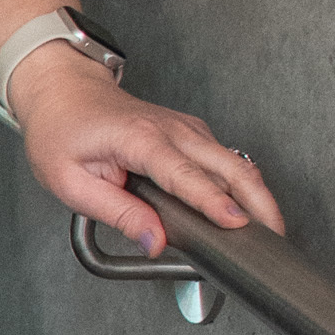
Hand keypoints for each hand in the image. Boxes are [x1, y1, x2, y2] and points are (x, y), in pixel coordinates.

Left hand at [8, 45, 286, 256]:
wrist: (65, 94)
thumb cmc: (61, 132)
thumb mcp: (70, 182)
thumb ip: (116, 213)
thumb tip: (153, 241)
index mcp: (141, 140)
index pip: (186, 176)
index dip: (214, 202)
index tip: (236, 223)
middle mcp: (173, 130)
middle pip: (231, 167)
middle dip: (258, 202)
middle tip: (273, 237)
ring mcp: (188, 130)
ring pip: (236, 164)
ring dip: (257, 196)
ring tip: (269, 231)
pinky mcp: (193, 136)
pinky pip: (225, 161)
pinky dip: (242, 186)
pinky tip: (246, 211)